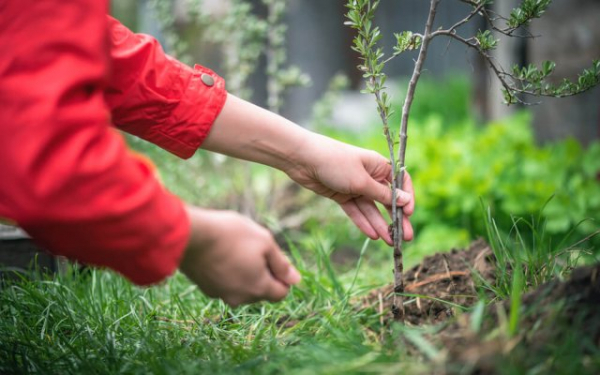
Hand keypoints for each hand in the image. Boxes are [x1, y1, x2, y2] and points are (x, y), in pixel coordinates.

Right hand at [179, 206, 300, 306]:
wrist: (189, 235)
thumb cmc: (231, 235)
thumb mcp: (264, 242)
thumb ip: (281, 264)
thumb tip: (296, 281)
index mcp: (258, 288)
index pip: (281, 293)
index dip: (282, 276)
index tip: (273, 257)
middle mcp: (240, 298)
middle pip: (261, 292)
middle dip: (263, 274)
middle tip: (253, 249)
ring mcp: (220, 294)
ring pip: (242, 288)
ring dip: (245, 273)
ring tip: (235, 249)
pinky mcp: (206, 288)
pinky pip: (225, 284)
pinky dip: (228, 273)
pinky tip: (221, 254)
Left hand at [286, 134, 413, 245]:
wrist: (303, 159)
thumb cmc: (335, 163)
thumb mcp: (361, 180)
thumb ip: (382, 194)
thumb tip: (405, 200)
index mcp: (378, 165)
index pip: (400, 182)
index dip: (407, 197)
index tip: (409, 213)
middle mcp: (369, 176)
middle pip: (387, 200)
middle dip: (396, 218)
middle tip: (406, 237)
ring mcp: (355, 186)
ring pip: (371, 208)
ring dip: (381, 225)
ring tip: (390, 242)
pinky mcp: (341, 195)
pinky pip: (356, 211)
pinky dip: (363, 222)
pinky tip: (373, 236)